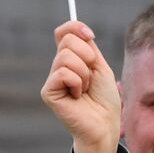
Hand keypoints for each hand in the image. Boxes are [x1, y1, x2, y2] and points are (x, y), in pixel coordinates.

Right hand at [40, 20, 121, 152]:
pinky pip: (62, 73)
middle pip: (67, 41)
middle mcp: (58, 67)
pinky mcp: (48, 92)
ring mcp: (52, 79)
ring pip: (66, 56)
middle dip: (87, 57)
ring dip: (84, 73)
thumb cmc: (105, 100)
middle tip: (91, 78)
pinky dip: (77, 83)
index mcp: (71, 60)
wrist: (105, 124)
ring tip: (85, 90)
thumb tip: (79, 29)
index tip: (91, 36)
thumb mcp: (100, 67)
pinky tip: (77, 96)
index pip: (63, 32)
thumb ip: (88, 47)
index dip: (75, 28)